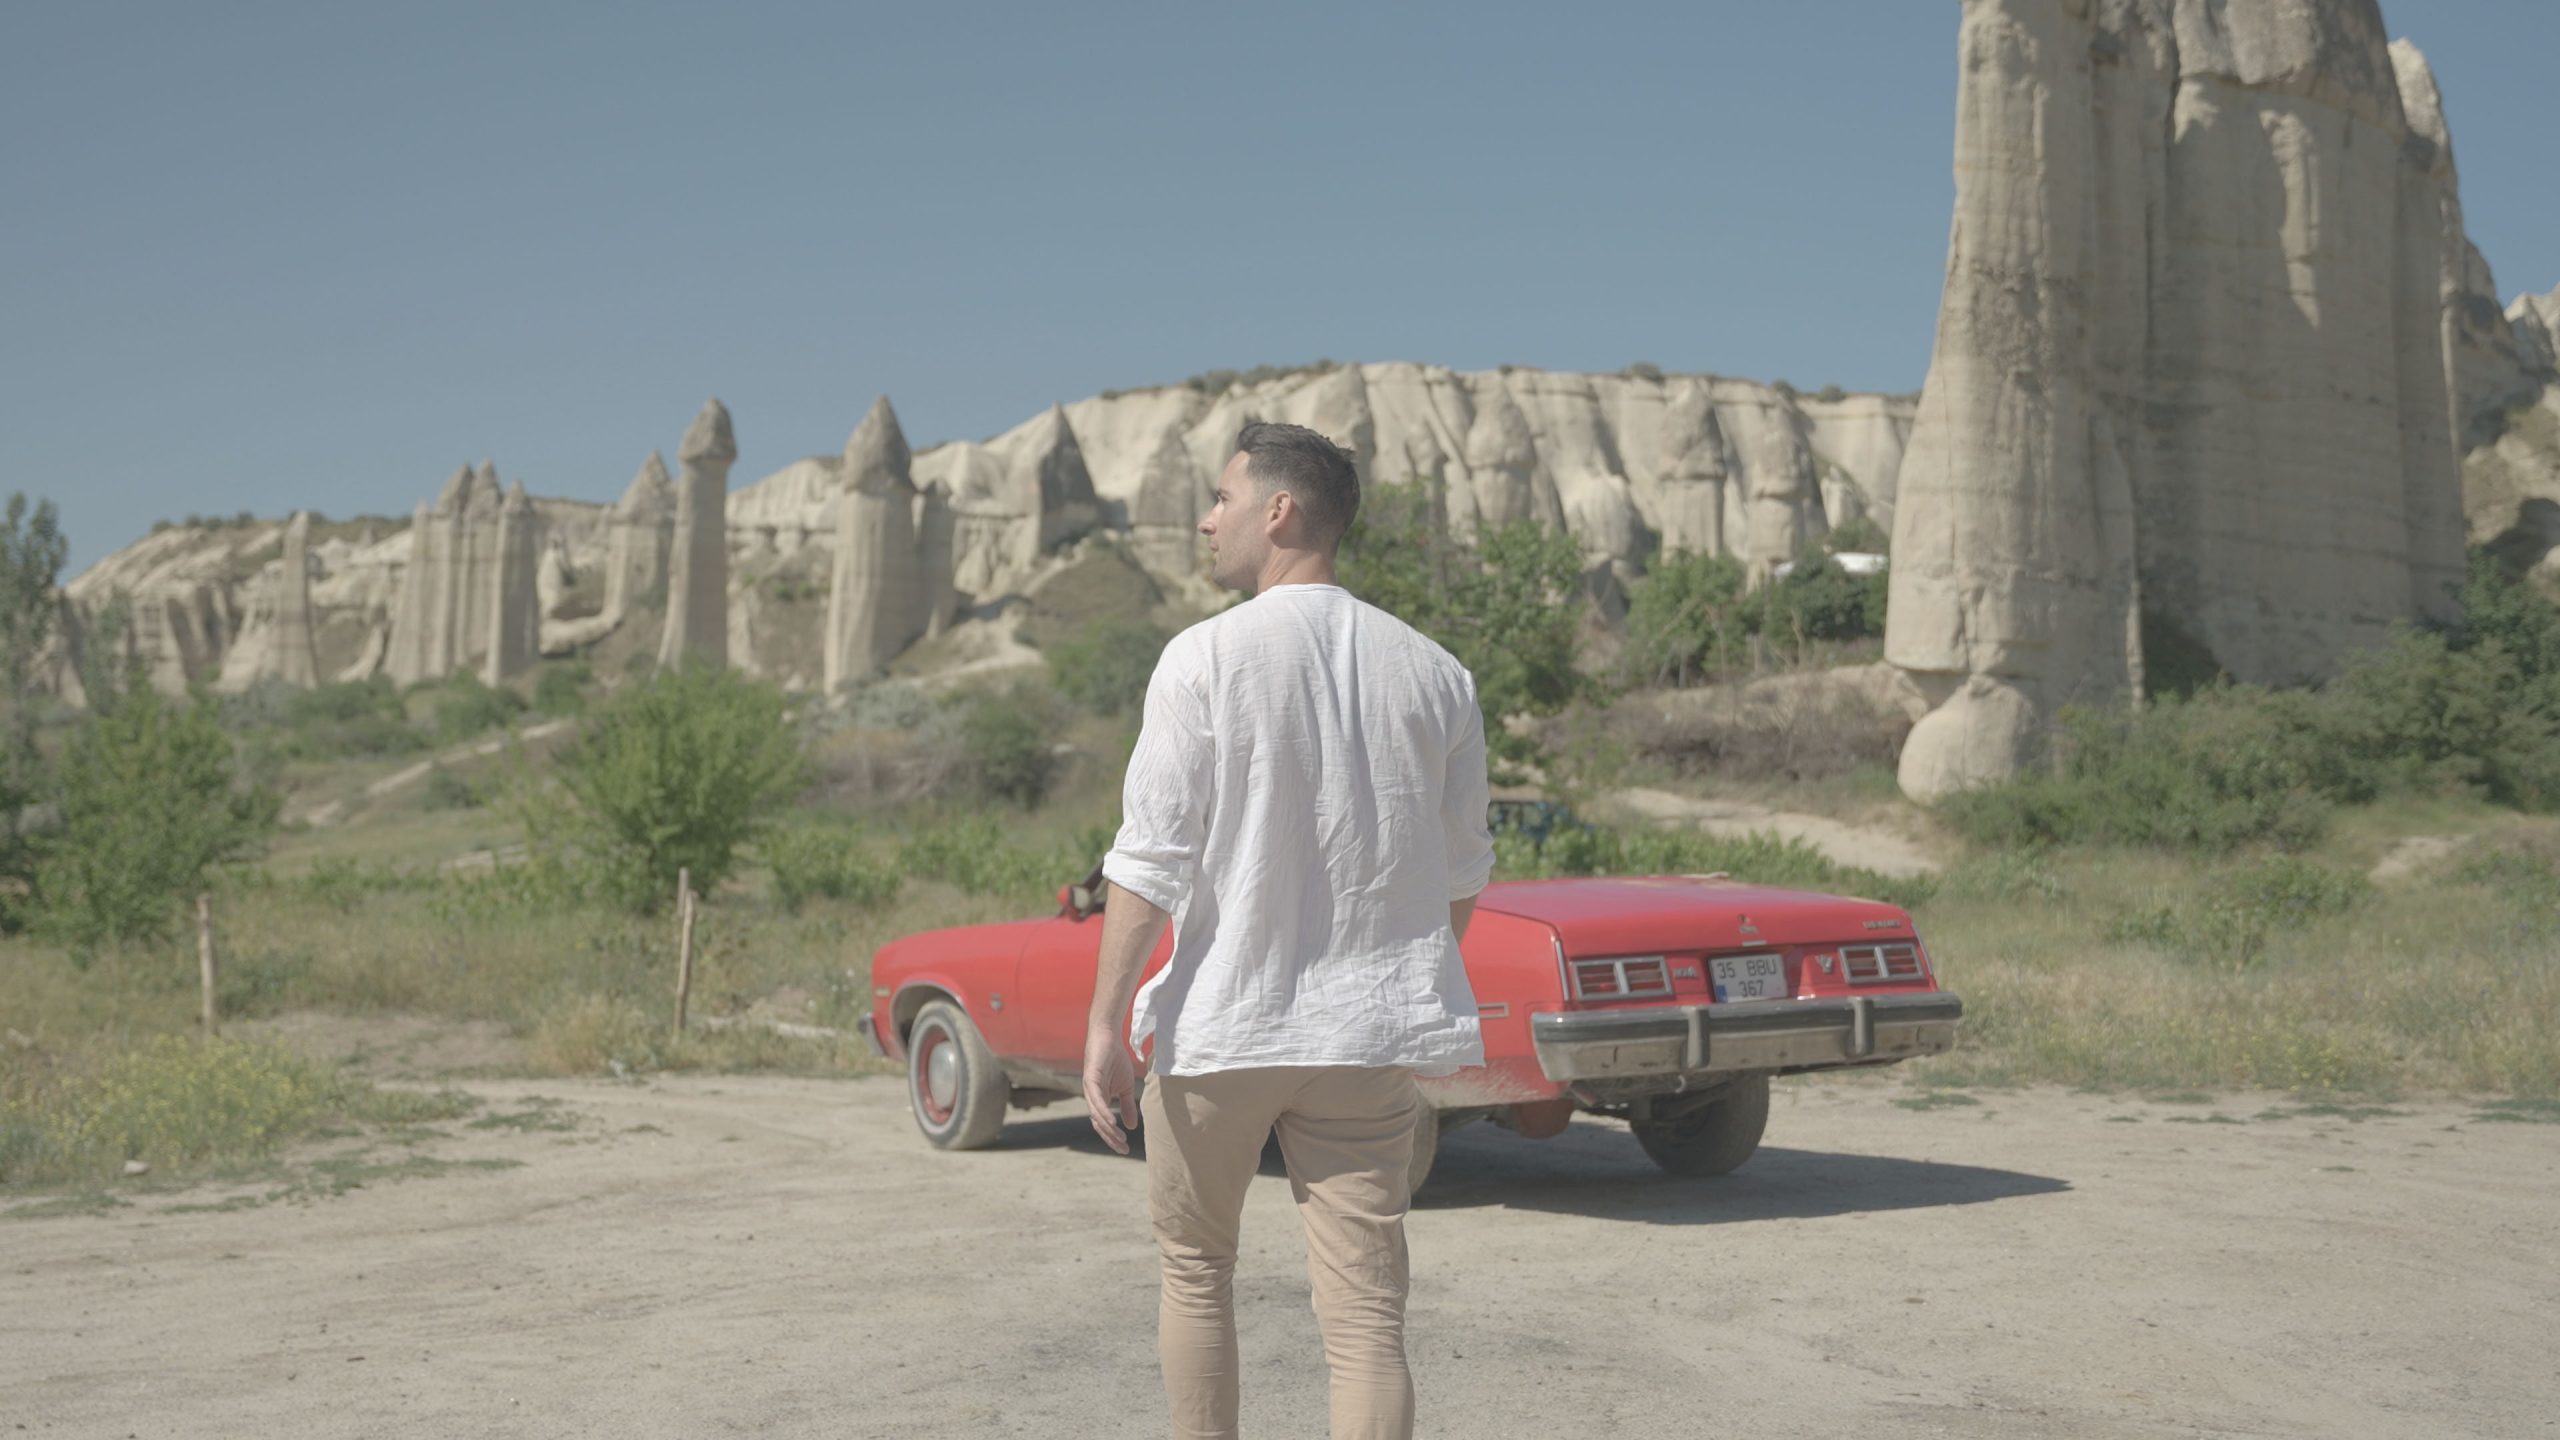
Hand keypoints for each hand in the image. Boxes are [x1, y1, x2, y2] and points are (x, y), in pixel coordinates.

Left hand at [1083, 1027, 1140, 1154]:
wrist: (1109, 1037)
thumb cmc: (1115, 1060)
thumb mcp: (1125, 1087)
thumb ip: (1127, 1106)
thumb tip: (1131, 1126)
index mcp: (1098, 1100)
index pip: (1103, 1125)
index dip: (1113, 1138)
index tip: (1125, 1149)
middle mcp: (1091, 1098)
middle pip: (1098, 1124)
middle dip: (1111, 1138)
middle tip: (1123, 1149)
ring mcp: (1089, 1089)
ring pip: (1096, 1115)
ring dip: (1107, 1129)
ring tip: (1119, 1138)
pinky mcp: (1090, 1079)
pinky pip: (1096, 1100)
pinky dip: (1103, 1112)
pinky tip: (1112, 1121)